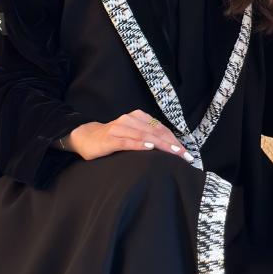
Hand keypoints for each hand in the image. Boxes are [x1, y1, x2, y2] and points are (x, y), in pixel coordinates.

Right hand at [69, 109, 194, 162]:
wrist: (86, 137)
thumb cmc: (113, 138)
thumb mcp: (132, 133)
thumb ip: (148, 136)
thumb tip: (171, 149)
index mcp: (138, 117)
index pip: (161, 129)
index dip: (174, 140)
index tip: (186, 153)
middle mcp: (130, 119)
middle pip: (156, 132)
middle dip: (172, 145)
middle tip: (184, 156)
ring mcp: (120, 128)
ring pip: (145, 136)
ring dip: (161, 145)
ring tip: (174, 153)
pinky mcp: (111, 139)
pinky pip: (128, 141)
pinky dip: (140, 144)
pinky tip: (150, 147)